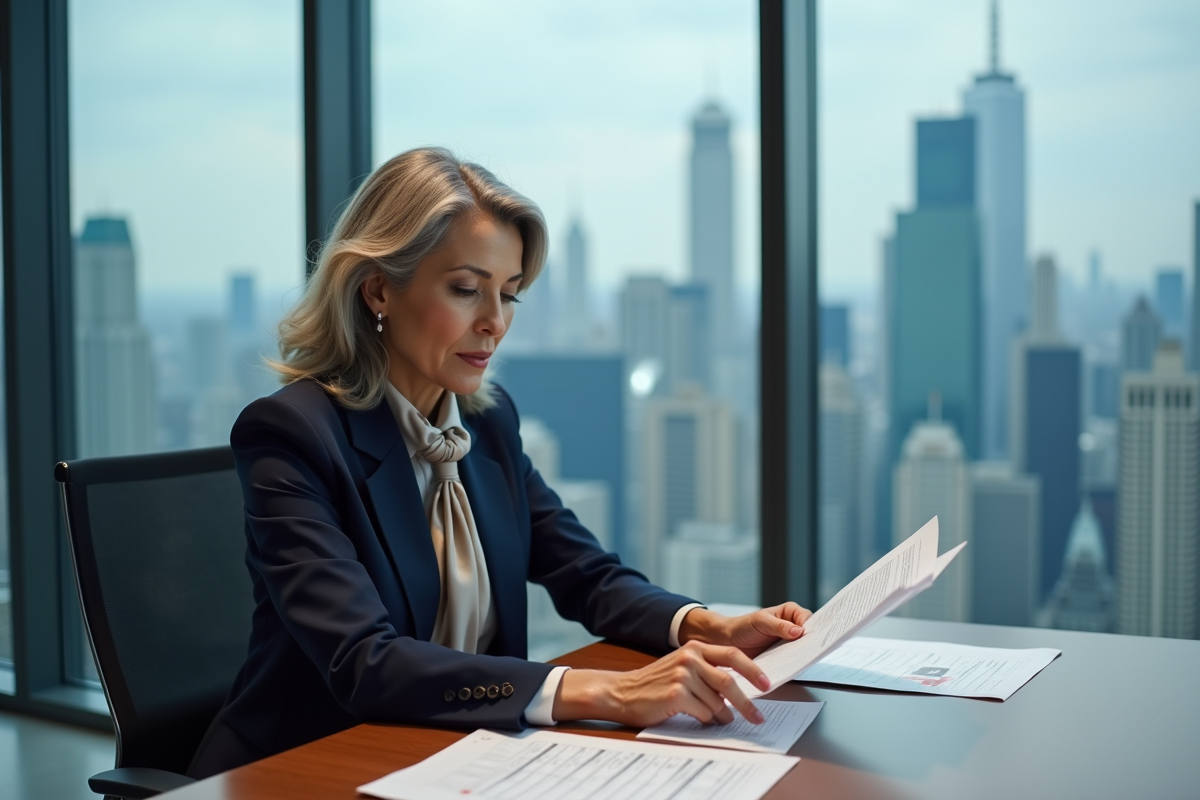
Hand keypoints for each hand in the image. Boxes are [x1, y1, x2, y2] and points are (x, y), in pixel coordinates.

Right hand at [552, 641, 770, 727]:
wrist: (623, 692)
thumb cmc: (654, 684)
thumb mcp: (681, 667)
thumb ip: (706, 671)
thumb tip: (736, 689)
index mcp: (694, 648)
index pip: (732, 655)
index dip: (752, 670)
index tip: (766, 684)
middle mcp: (690, 658)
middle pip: (729, 681)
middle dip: (746, 702)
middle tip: (757, 716)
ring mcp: (683, 675)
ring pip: (717, 701)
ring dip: (723, 716)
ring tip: (724, 721)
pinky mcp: (676, 694)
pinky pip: (703, 713)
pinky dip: (706, 720)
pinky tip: (701, 720)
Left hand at [678, 602, 812, 657]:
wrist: (727, 642)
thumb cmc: (742, 626)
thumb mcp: (760, 622)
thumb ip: (779, 625)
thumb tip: (798, 631)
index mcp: (789, 613)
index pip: (808, 618)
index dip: (813, 627)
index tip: (814, 635)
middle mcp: (792, 628)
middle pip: (809, 635)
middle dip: (812, 642)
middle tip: (815, 649)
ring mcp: (789, 644)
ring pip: (803, 649)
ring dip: (804, 654)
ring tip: (805, 660)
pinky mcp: (783, 658)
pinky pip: (793, 661)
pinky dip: (795, 664)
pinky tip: (794, 667)